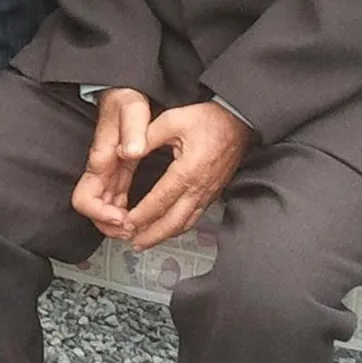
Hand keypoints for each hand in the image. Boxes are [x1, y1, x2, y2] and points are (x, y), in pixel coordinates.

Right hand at [71, 87, 153, 235]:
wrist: (124, 91)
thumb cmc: (125, 99)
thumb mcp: (133, 110)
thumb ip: (133, 130)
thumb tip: (131, 151)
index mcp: (100, 159)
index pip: (85, 199)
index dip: (100, 214)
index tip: (121, 217)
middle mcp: (100, 170)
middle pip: (92, 210)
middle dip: (109, 226)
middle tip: (133, 230)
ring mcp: (107, 173)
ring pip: (103, 209)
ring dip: (116, 224)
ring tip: (138, 228)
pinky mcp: (116, 172)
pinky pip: (114, 200)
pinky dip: (123, 213)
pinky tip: (138, 216)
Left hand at [119, 100, 253, 249]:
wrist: (238, 121)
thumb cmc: (208, 119)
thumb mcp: (172, 120)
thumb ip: (146, 137)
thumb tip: (123, 152)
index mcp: (188, 170)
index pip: (161, 200)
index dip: (142, 215)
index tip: (127, 224)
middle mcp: (200, 187)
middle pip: (174, 221)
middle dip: (152, 235)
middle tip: (134, 243)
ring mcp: (208, 192)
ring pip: (186, 223)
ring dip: (165, 235)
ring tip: (146, 242)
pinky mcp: (213, 193)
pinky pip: (195, 217)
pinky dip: (179, 228)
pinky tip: (169, 230)